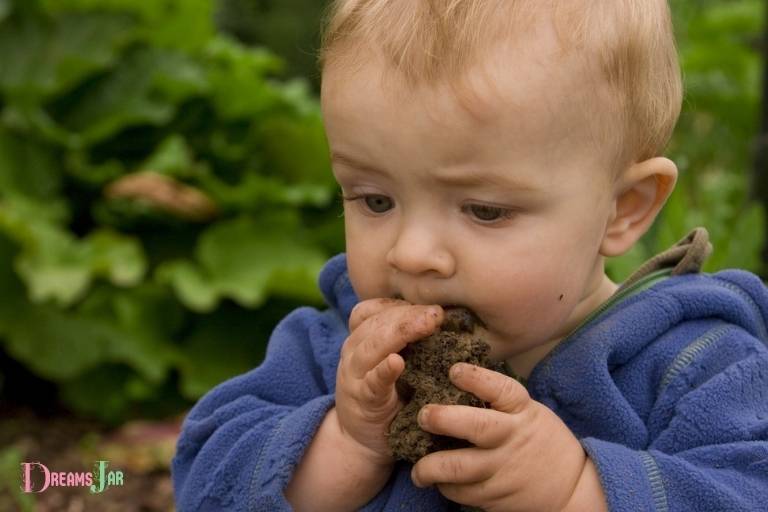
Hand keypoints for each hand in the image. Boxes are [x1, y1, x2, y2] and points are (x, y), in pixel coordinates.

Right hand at [334, 298, 443, 465]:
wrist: (360, 441)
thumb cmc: (386, 395)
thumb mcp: (390, 361)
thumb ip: (406, 341)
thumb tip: (442, 317)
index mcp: (361, 339)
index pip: (372, 310)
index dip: (398, 304)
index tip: (428, 303)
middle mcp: (353, 352)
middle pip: (376, 324)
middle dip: (408, 315)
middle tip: (437, 313)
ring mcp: (354, 376)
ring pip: (371, 346)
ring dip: (400, 332)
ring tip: (427, 325)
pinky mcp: (362, 401)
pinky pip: (372, 382)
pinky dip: (383, 370)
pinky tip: (397, 362)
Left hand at [411, 363, 590, 511]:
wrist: (571, 487)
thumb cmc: (540, 439)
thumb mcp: (528, 411)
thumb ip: (497, 401)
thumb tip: (454, 379)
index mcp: (521, 411)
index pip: (500, 389)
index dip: (476, 378)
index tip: (454, 370)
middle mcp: (510, 438)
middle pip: (476, 426)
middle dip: (443, 419)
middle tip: (422, 416)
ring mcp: (502, 469)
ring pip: (459, 468)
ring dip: (430, 468)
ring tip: (417, 469)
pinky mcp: (495, 496)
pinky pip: (461, 492)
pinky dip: (445, 487)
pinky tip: (437, 481)